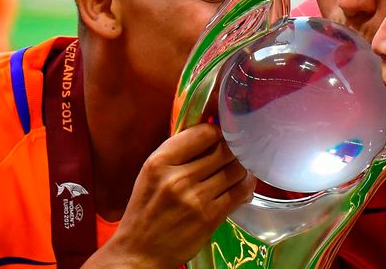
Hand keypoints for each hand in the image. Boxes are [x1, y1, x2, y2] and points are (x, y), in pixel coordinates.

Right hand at [83, 123, 255, 267]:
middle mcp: (178, 177)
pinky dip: (246, 188)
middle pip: (225, 150)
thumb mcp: (152, 174)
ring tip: (237, 172)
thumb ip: (179, 152)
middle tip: (233, 156)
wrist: (139, 252)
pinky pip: (240, 193)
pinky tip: (241, 189)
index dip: (218, 133)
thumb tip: (213, 133)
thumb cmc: (146, 210)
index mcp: (160, 161)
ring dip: (241, 169)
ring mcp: (196, 198)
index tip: (219, 139)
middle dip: (233, 151)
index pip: (204, 132)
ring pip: (236, 170)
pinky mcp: (210, 217)